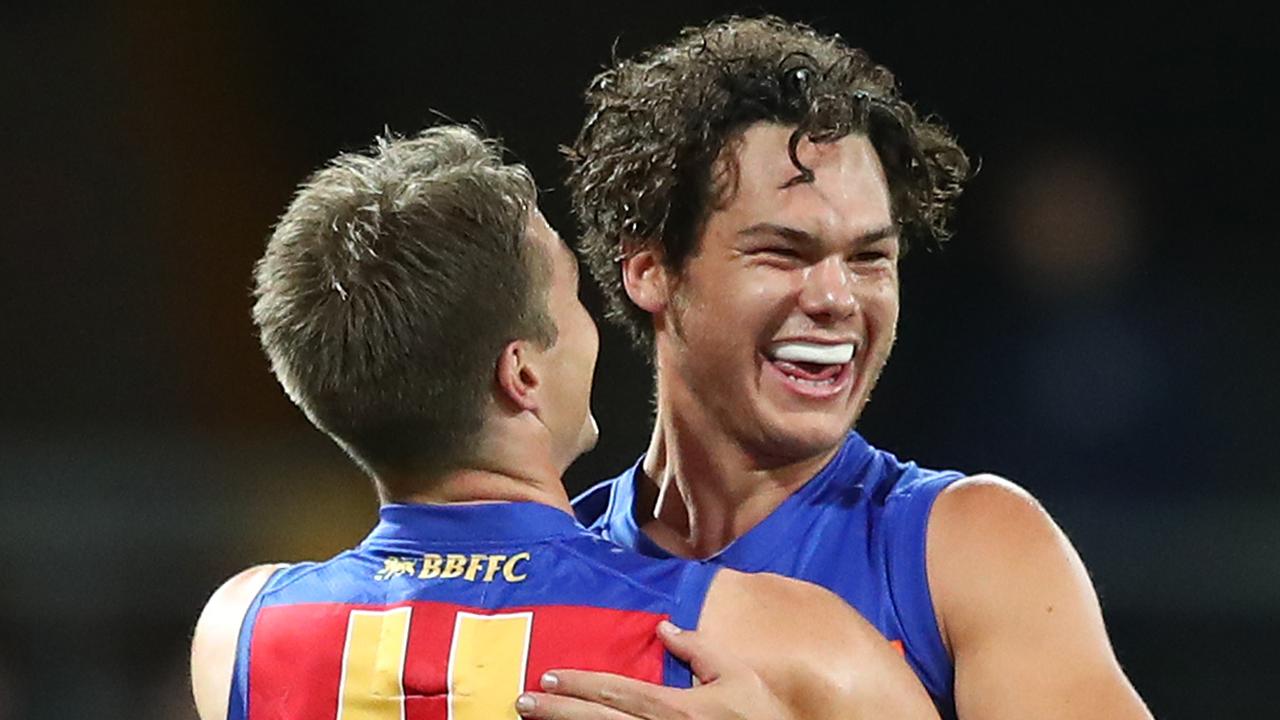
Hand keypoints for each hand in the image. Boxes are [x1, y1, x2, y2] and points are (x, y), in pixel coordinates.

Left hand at [514, 620, 789, 719]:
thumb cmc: (761, 715)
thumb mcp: (738, 674)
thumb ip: (700, 649)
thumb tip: (665, 627)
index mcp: (679, 709)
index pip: (618, 692)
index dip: (580, 684)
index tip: (549, 675)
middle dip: (557, 710)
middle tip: (522, 700)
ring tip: (533, 719)